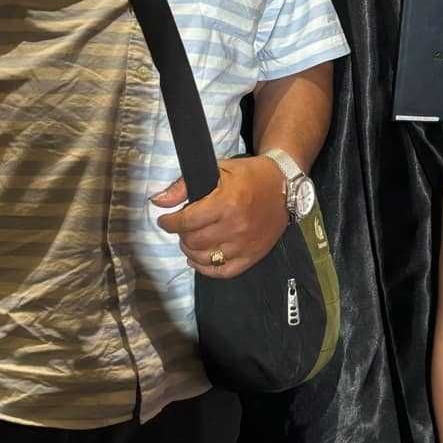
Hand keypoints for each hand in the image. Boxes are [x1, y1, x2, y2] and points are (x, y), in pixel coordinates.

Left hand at [152, 154, 289, 276]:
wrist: (283, 186)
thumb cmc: (249, 175)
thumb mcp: (217, 170)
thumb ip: (184, 185)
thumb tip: (159, 202)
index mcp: (226, 203)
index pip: (187, 221)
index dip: (170, 222)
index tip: (165, 220)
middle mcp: (235, 227)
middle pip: (193, 241)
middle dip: (181, 234)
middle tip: (183, 227)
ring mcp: (244, 245)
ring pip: (204, 258)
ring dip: (191, 250)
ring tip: (191, 240)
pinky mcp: (252, 257)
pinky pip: (222, 272)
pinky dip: (205, 268)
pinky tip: (200, 258)